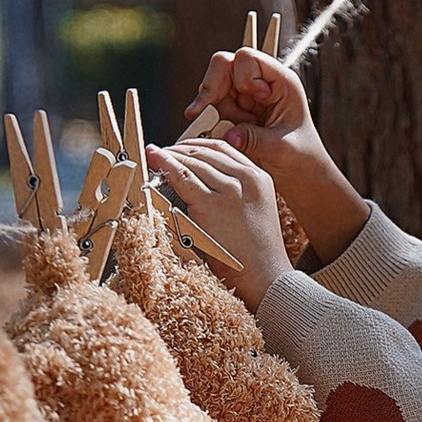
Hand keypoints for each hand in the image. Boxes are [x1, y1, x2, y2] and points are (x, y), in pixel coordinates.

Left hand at [148, 136, 295, 308]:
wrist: (267, 277)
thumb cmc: (257, 253)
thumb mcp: (254, 210)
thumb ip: (236, 192)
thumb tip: (204, 182)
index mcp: (259, 178)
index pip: (223, 148)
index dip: (196, 145)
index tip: (180, 148)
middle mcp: (246, 179)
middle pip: (205, 152)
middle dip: (179, 149)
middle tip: (162, 152)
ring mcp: (229, 191)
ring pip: (192, 162)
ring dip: (169, 156)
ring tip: (154, 157)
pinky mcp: (211, 206)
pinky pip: (182, 178)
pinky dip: (165, 166)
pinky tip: (155, 161)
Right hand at [183, 41, 369, 258]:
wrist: (299, 176)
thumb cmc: (300, 157)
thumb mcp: (281, 149)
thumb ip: (255, 139)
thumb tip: (229, 135)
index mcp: (280, 81)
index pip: (248, 58)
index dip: (243, 76)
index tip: (256, 100)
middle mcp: (259, 84)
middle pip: (223, 66)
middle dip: (214, 90)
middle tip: (207, 114)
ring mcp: (243, 97)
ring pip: (212, 88)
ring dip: (213, 110)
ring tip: (230, 132)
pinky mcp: (232, 113)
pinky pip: (209, 108)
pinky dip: (207, 121)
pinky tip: (217, 136)